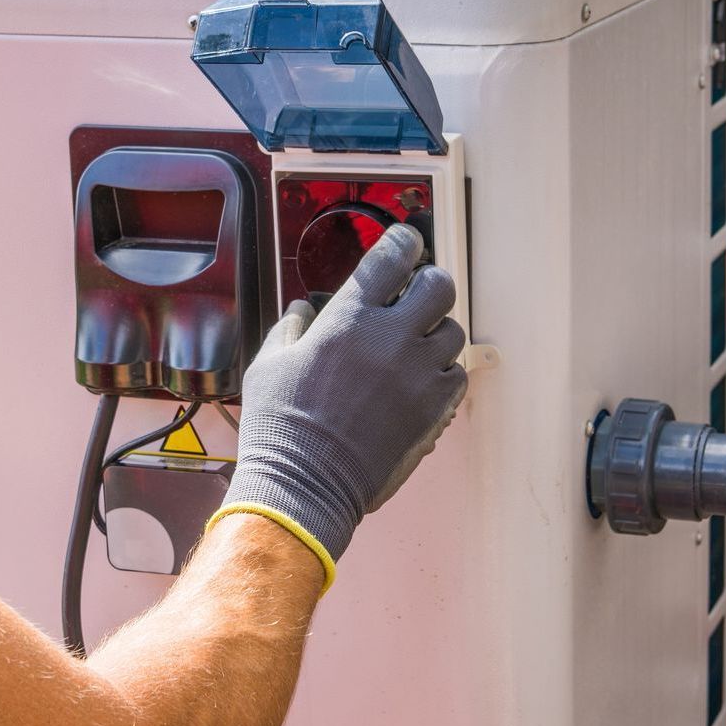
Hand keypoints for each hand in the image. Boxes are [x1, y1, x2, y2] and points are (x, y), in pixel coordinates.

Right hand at [221, 224, 465, 570]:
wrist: (304, 484)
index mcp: (348, 318)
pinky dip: (443, 372)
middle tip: (414, 294)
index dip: (402, 241)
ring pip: (453, 331)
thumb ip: (290, 329)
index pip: (392, 255)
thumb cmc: (280, 427)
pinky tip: (420, 380)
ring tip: (414, 345)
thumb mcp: (268, 365)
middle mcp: (391, 338)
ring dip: (436, 331)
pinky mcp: (433, 409)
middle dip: (428, 283)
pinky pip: (457, 375)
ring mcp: (418, 374)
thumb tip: (303, 311)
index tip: (404, 241)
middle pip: (439, 285)